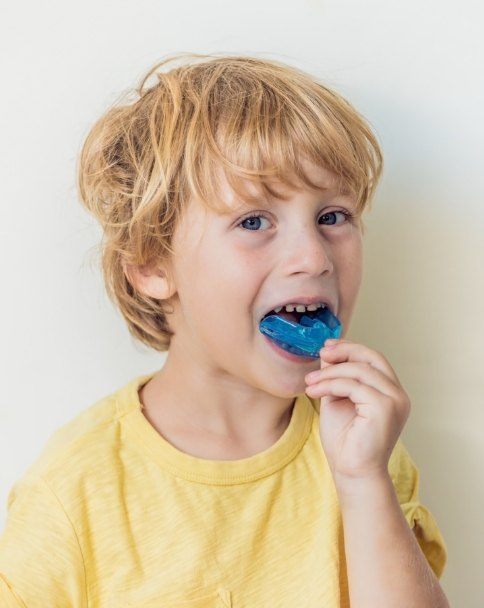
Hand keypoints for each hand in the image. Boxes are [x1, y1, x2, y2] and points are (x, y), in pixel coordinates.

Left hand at [304, 339, 410, 487]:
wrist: (351, 473)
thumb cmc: (345, 442)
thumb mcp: (337, 400)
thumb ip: (336, 378)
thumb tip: (328, 353)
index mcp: (390, 392)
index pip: (373, 359)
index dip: (351, 348)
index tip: (327, 346)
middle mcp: (398, 395)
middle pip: (372, 358)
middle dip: (344, 351)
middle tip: (320, 353)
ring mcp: (394, 401)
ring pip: (359, 371)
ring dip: (329, 373)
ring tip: (309, 382)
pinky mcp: (385, 408)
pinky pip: (353, 386)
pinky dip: (330, 385)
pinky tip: (313, 392)